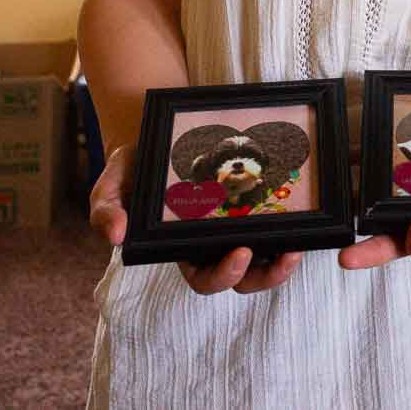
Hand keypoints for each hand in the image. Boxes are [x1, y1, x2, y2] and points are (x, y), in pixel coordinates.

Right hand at [89, 144, 303, 293]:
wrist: (152, 132)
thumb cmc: (132, 167)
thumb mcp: (111, 185)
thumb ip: (106, 209)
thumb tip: (115, 235)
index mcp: (182, 249)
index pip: (206, 278)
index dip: (225, 275)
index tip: (241, 252)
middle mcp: (212, 243)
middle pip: (246, 277)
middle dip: (268, 274)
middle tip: (286, 253)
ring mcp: (235, 223)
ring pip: (267, 255)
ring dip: (285, 256)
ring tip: (301, 242)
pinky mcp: (251, 201)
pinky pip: (275, 220)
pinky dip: (291, 221)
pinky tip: (303, 209)